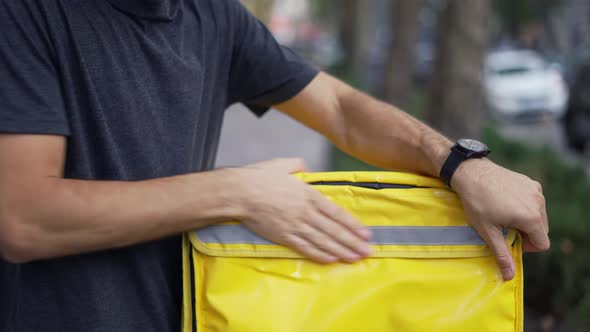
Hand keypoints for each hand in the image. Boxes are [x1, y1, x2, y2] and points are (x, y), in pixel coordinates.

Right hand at [232, 158, 371, 263]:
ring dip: (340, 251)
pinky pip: (304, 248)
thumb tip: (307, 169)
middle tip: (367, 252)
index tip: (365, 233)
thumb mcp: (282, 163)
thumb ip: (298, 165)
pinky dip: (318, 254)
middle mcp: (305, 212)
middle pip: (333, 230)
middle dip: (352, 242)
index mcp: (308, 194)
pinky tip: (330, 260)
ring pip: (322, 241)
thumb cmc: (258, 177)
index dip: (352, 224)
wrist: (238, 193)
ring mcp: (294, 225)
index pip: (336, 212)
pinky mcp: (283, 236)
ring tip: (354, 259)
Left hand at [452, 158, 549, 280]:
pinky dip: (524, 206)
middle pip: (542, 230)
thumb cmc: (477, 203)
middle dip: (526, 234)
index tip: (509, 240)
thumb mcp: (488, 232)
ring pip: (539, 215)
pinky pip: (533, 201)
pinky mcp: (529, 182)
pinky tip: (505, 202)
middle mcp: (538, 203)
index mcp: (531, 218)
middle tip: (504, 229)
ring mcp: (535, 190)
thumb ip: (502, 254)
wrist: (470, 173)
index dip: (527, 247)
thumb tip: (509, 276)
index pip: (542, 244)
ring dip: (525, 220)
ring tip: (503, 215)